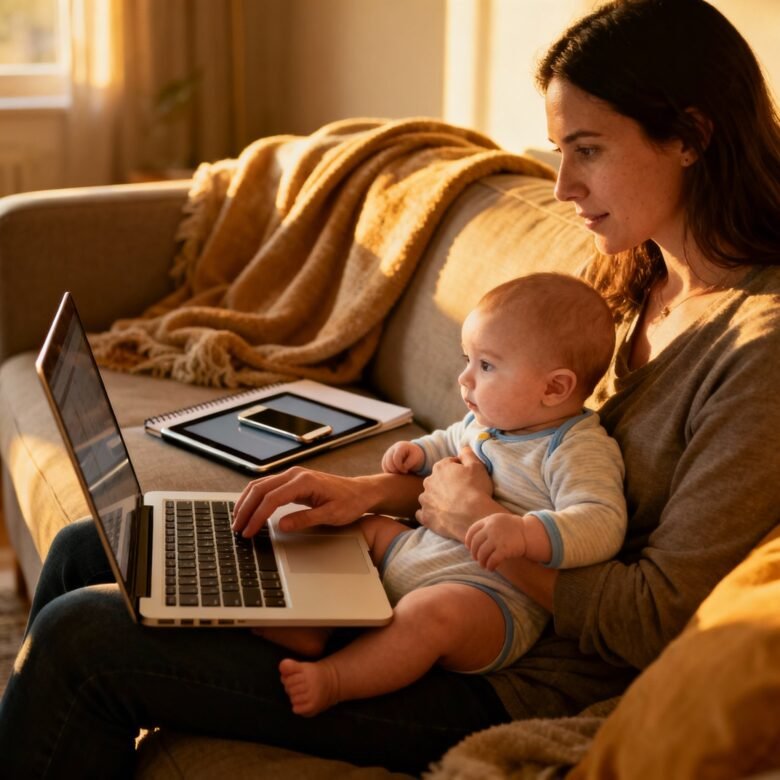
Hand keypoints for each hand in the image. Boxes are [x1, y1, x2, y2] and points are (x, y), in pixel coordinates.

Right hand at [232, 467, 377, 537]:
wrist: (361, 491)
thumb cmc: (349, 502)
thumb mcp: (331, 515)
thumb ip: (306, 519)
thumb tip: (281, 525)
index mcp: (303, 482)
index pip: (272, 499)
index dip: (257, 516)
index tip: (249, 531)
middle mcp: (295, 474)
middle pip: (260, 489)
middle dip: (245, 509)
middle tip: (237, 528)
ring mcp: (293, 475)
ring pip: (260, 485)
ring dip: (247, 502)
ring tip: (238, 520)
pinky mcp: (292, 481)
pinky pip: (267, 487)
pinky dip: (255, 498)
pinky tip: (249, 510)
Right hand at [382, 442, 423, 473]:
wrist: (412, 452)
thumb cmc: (415, 455)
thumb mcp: (416, 458)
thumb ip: (409, 463)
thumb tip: (402, 469)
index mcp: (400, 446)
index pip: (395, 458)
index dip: (400, 467)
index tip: (406, 471)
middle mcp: (392, 449)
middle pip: (388, 462)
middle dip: (395, 470)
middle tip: (402, 473)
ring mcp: (387, 453)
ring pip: (385, 465)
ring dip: (392, 472)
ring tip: (400, 473)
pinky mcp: (385, 458)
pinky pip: (384, 467)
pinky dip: (389, 471)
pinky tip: (397, 473)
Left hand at [416, 446, 498, 541]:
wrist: (473, 516)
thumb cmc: (477, 489)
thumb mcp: (477, 466)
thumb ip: (468, 454)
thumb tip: (463, 449)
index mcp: (440, 467)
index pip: (448, 464)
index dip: (459, 470)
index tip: (468, 478)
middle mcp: (428, 482)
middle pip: (437, 480)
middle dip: (446, 484)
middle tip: (461, 493)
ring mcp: (425, 500)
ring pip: (428, 496)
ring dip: (436, 499)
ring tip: (451, 506)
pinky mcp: (425, 517)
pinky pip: (423, 514)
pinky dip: (430, 514)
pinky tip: (440, 516)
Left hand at [466, 513, 527, 570]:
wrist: (529, 533)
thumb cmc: (513, 529)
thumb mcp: (498, 521)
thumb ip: (487, 527)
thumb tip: (472, 541)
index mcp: (489, 520)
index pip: (472, 530)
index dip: (468, 540)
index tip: (468, 547)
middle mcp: (491, 528)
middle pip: (475, 543)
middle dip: (474, 553)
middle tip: (476, 558)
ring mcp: (497, 539)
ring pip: (482, 553)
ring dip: (481, 561)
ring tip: (483, 565)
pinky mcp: (504, 549)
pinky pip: (492, 560)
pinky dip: (489, 566)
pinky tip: (491, 568)